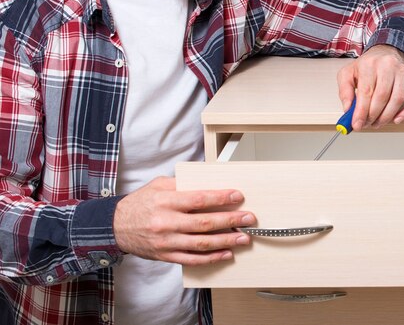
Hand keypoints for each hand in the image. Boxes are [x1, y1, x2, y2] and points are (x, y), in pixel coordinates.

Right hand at [113, 176, 255, 265]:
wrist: (115, 226)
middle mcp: (167, 223)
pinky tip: (226, 254)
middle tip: (248, 219)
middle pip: (205, 223)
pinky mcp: (166, 256)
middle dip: (230, 221)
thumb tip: (207, 182)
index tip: (237, 196)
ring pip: (202, 244)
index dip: (221, 198)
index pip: (199, 199)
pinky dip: (211, 258)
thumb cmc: (139, 203)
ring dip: (226, 241)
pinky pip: (192, 259)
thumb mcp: (158, 185)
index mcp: (166, 201)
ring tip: (243, 238)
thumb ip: (181, 184)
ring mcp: (167, 242)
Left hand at [336, 44, 403, 130]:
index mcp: (369, 64)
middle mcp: (388, 66)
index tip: (357, 124)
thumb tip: (348, 109)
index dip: (361, 112)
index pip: (366, 92)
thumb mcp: (348, 73)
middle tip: (366, 124)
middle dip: (373, 116)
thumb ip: (345, 91)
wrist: (386, 53)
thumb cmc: (367, 66)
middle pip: (382, 97)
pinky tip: (397, 119)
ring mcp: (403, 73)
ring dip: (386, 117)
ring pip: (397, 100)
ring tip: (377, 123)